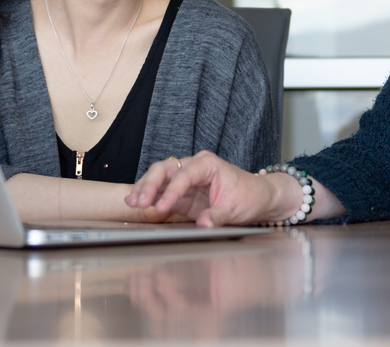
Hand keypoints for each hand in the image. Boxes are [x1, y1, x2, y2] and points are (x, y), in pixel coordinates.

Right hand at [125, 151, 299, 226]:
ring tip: (131, 202)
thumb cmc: (249, 196)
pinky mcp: (183, 192)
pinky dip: (149, 196)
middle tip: (138, 202)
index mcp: (209, 164)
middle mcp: (195, 166)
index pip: (184, 175)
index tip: (160, 207)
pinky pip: (162, 190)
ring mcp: (187, 178)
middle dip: (150, 184)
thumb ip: (217, 216)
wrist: (258, 197)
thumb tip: (203, 225)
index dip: (171, 191)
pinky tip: (136, 203)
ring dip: (145, 188)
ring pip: (160, 176)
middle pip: (166, 168)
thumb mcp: (236, 209)